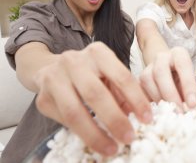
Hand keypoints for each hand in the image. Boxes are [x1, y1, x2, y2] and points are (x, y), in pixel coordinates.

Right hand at [35, 42, 151, 155]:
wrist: (52, 68)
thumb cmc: (90, 73)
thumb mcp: (110, 75)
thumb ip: (124, 92)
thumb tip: (140, 115)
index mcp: (98, 52)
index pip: (121, 77)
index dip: (136, 99)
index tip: (147, 119)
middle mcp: (74, 61)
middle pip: (96, 94)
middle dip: (115, 120)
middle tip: (129, 138)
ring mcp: (54, 78)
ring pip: (74, 112)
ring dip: (95, 134)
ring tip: (111, 148)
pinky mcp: (42, 97)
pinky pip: (63, 121)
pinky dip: (80, 134)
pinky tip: (94, 142)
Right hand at [138, 46, 195, 111]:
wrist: (169, 74)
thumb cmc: (183, 79)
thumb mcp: (191, 81)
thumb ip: (192, 92)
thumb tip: (192, 108)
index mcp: (178, 54)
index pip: (183, 65)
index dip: (188, 85)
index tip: (193, 104)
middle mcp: (161, 57)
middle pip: (161, 72)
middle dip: (170, 94)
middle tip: (178, 111)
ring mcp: (148, 67)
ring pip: (147, 80)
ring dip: (158, 99)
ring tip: (168, 113)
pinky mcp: (138, 80)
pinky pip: (139, 90)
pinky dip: (147, 103)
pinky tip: (156, 113)